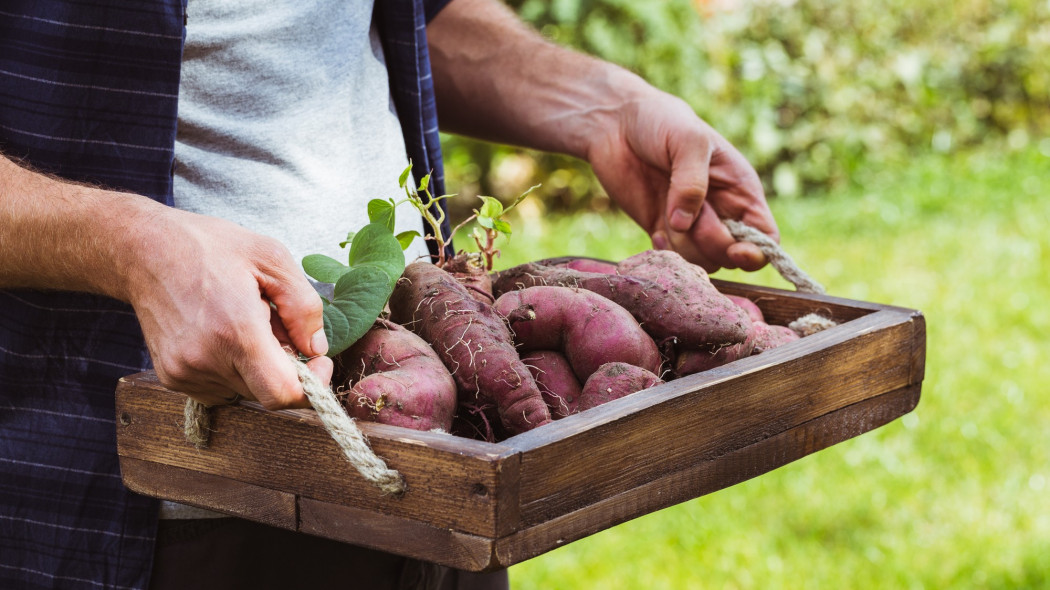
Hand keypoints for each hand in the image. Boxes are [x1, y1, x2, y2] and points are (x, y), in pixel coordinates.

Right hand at [126, 208, 331, 408]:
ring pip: (244, 391)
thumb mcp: (272, 258)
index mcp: (235, 330)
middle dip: (284, 367)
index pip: (282, 393)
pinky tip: (221, 334)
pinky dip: (231, 369)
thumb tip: (316, 348)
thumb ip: (304, 307)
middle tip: (274, 326)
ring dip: (256, 366)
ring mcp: (183, 372)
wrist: (144, 250)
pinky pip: (220, 388)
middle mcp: (206, 359)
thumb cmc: (210, 247)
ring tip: (241, 323)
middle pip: (266, 392)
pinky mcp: (171, 377)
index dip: (311, 386)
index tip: (318, 362)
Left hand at [586, 88, 778, 271]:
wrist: (616, 124)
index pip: (765, 237)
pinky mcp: (663, 231)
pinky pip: (674, 260)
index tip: (736, 250)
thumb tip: (684, 225)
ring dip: (684, 247)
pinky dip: (665, 252)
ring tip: (667, 213)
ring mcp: (691, 225)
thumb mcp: (687, 139)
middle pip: (731, 256)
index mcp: (740, 190)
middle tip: (688, 213)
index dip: (756, 252)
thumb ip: (692, 182)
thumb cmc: (661, 121)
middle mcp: (721, 212)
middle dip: (710, 241)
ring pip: (702, 262)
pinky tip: (655, 228)